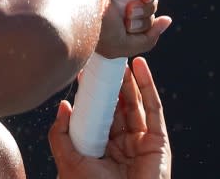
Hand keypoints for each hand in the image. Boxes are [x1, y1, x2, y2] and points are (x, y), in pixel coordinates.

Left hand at [48, 57, 171, 178]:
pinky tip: (139, 68)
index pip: (98, 114)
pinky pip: (154, 109)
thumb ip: (60, 134)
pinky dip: (147, 87)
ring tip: (120, 59)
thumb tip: (63, 106)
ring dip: (129, 79)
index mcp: (100, 147)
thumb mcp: (68, 161)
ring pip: (135, 103)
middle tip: (103, 60)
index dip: (93, 93)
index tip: (84, 72)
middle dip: (112, 83)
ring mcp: (140, 142)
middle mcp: (121, 143)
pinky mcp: (158, 142)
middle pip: (118, 106)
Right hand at [97, 0, 171, 58]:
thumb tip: (167, 20)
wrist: (77, 3)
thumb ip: (147, 40)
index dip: (145, 27)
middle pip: (147, 9)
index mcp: (118, 19)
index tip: (130, 28)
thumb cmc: (96, 28)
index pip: (143, 22)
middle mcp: (120, 1)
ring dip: (146, 7)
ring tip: (129, 9)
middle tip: (127, 19)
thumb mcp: (121, 46)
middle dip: (144, 18)